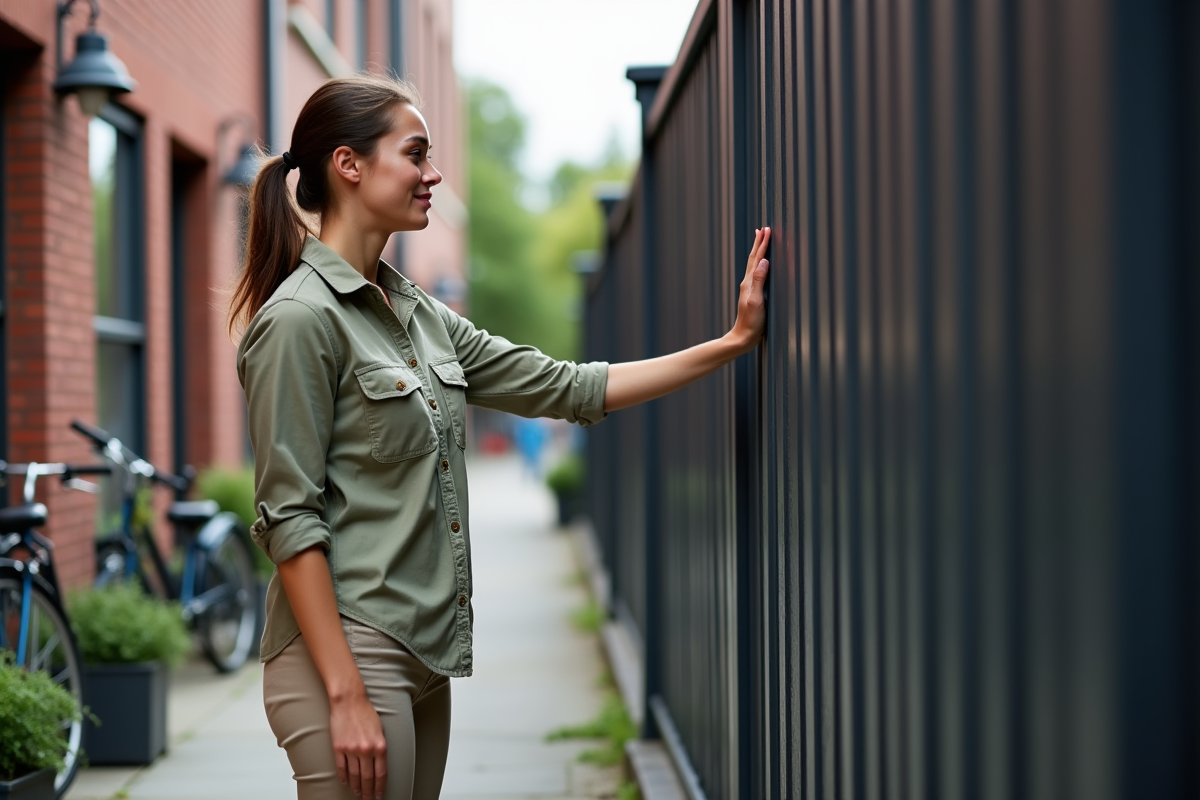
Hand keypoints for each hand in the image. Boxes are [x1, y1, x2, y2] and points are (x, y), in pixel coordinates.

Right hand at [330, 691, 386, 798]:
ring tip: (357, 793)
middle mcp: (366, 750)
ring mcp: (351, 750)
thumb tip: (379, 765)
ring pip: (355, 775)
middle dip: (368, 791)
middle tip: (367, 799)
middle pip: (368, 778)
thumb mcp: (381, 730)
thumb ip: (380, 747)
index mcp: (380, 746)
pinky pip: (342, 767)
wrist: (349, 701)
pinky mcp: (338, 748)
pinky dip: (344, 777)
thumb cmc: (366, 713)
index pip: (381, 774)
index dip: (380, 787)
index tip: (379, 795)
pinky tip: (346, 782)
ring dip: (356, 786)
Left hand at [729, 226, 770, 351]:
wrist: (744, 337)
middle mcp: (748, 283)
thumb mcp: (756, 300)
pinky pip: (757, 273)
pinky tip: (762, 264)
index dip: (762, 244)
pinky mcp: (754, 295)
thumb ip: (759, 280)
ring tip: (760, 241)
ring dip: (758, 251)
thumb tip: (764, 261)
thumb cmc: (751, 321)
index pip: (757, 258)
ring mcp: (750, 289)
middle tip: (763, 229)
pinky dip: (760, 264)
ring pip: (754, 264)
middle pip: (754, 258)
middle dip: (759, 243)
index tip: (767, 229)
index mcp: (749, 282)